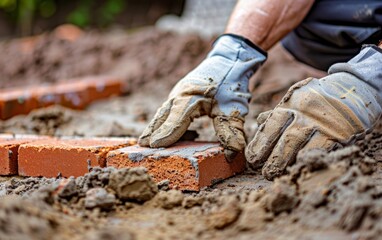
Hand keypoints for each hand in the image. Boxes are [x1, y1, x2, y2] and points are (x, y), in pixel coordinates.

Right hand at [139, 34, 265, 160]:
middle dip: (152, 131)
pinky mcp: (180, 95)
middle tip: (141, 146)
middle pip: (163, 116)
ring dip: (156, 127)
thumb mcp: (234, 107)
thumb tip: (231, 154)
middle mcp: (179, 95)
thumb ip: (231, 131)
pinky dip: (166, 122)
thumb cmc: (231, 82)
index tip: (154, 146)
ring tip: (146, 142)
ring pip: (164, 113)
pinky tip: (172, 135)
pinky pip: (169, 111)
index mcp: (190, 97)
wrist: (229, 59)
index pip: (176, 119)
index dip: (166, 134)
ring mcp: (178, 94)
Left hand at [246, 46, 381, 179]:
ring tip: (276, 175)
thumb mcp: (295, 100)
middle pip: (285, 139)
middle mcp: (304, 112)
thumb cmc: (315, 99)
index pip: (270, 126)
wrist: (350, 89)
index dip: (260, 144)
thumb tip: (258, 124)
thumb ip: (277, 114)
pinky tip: (299, 168)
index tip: (252, 159)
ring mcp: (322, 123)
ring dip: (286, 163)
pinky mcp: (339, 133)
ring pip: (300, 146)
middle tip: (265, 173)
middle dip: (272, 158)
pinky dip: (308, 160)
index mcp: (290, 104)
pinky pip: (321, 150)